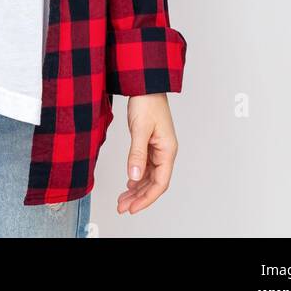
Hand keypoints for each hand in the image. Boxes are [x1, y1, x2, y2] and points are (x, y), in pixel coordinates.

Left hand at [116, 94, 177, 214]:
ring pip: (149, 176)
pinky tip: (129, 182)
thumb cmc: (147, 100)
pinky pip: (146, 166)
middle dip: (139, 197)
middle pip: (154, 182)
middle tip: (122, 207)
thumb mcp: (139, 128)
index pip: (160, 183)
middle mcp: (165, 151)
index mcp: (168, 150)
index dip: (146, 198)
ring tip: (122, 199)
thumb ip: (137, 154)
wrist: (145, 82)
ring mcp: (158, 147)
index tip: (132, 208)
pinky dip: (137, 176)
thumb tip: (134, 177)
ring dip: (137, 189)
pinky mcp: (150, 142)